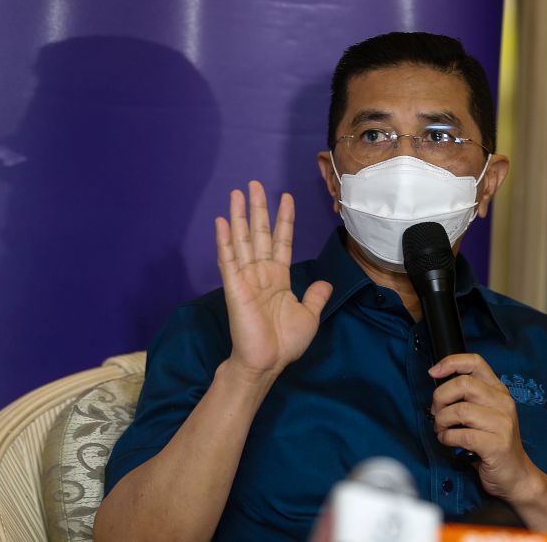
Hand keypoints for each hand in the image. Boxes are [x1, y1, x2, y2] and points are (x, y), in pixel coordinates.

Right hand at [215, 181, 332, 379]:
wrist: (267, 363)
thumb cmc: (285, 343)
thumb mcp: (309, 316)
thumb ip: (315, 296)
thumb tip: (325, 282)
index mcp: (278, 277)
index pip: (281, 241)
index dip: (284, 219)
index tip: (285, 197)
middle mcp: (261, 273)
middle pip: (259, 233)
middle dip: (258, 208)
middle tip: (254, 184)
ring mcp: (246, 277)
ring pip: (242, 239)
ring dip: (238, 216)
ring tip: (237, 192)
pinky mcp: (234, 286)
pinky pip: (228, 259)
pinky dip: (224, 240)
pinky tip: (221, 221)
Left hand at [429, 354, 541, 502]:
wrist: (517, 475)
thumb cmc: (494, 443)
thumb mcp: (486, 413)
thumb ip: (468, 398)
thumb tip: (438, 390)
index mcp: (499, 391)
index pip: (475, 362)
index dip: (450, 363)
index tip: (434, 372)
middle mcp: (503, 402)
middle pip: (463, 384)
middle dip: (440, 397)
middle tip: (436, 412)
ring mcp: (502, 423)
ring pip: (460, 410)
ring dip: (442, 421)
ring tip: (442, 430)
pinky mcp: (496, 445)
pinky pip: (461, 435)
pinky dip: (447, 438)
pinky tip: (448, 441)